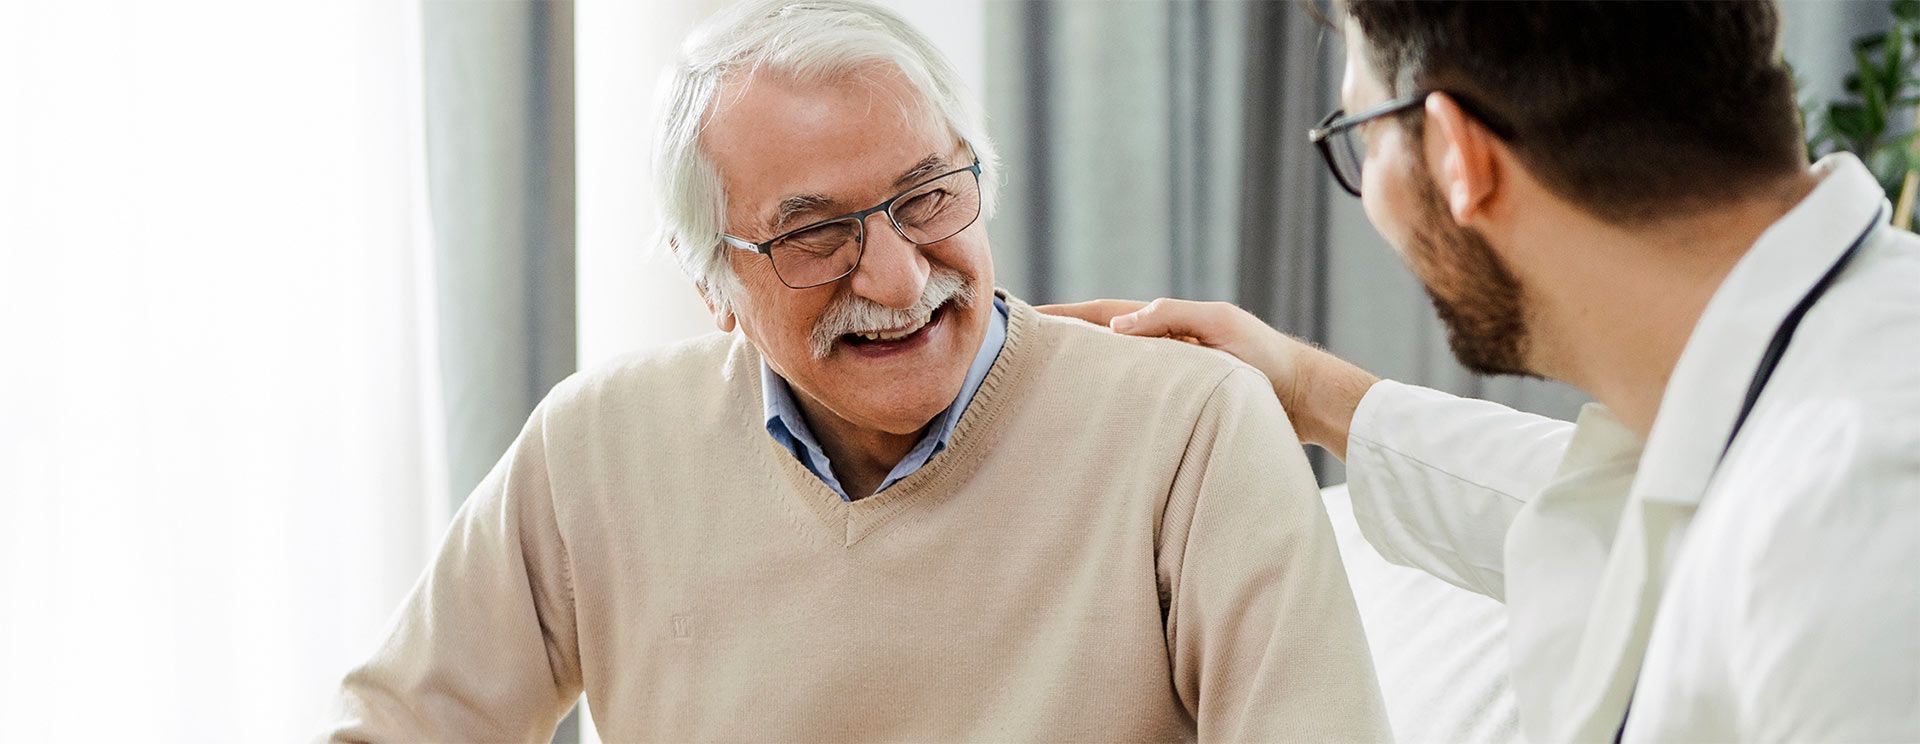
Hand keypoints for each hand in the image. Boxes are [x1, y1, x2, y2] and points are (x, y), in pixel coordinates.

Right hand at [1038, 298, 1378, 459]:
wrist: (1303, 397)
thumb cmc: (1266, 358)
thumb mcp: (1220, 326)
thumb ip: (1170, 318)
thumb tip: (1115, 327)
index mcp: (1166, 322)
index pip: (1103, 315)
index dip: (1065, 316)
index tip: (1026, 317)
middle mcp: (1161, 347)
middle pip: (1100, 342)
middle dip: (1062, 343)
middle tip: (1018, 350)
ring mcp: (1167, 376)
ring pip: (1113, 372)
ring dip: (1081, 373)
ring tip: (1042, 382)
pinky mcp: (1178, 405)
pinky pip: (1132, 398)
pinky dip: (1107, 399)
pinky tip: (1089, 413)